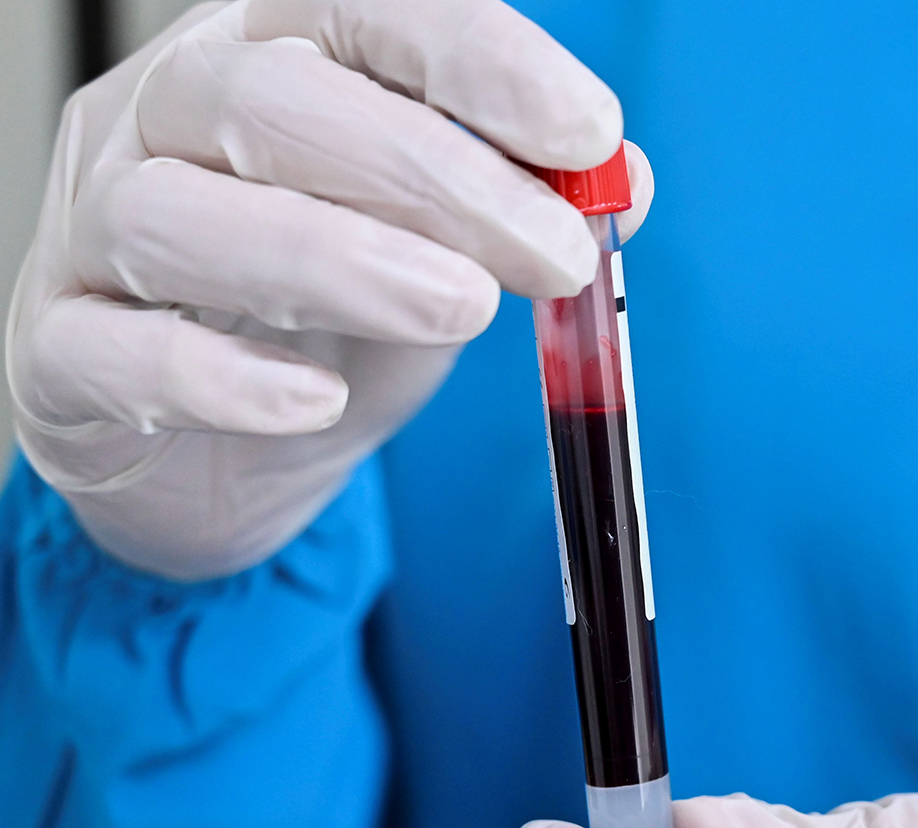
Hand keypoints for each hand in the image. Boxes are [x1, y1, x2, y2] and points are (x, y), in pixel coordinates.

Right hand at [5, 0, 652, 579]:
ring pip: (179, 214)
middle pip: (273, 98)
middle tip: (555, 253)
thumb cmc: (327, 325)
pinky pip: (119, 351)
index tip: (588, 131)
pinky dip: (221, 378)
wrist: (216, 457)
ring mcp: (94, 234)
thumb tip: (621, 183)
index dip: (472, 56)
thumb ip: (515, 208)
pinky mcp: (61, 355)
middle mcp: (162, 121)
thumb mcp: (439, 251)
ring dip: (338, 258)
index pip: (352, 6)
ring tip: (464, 311)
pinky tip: (317, 401)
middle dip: (434, 173)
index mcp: (263, 61)